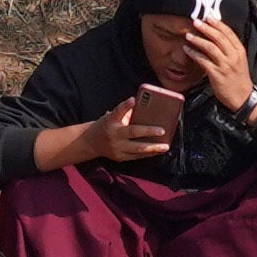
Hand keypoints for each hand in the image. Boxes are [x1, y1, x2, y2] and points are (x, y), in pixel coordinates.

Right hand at [40, 85, 184, 173]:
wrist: (91, 142)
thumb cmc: (107, 125)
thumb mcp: (113, 116)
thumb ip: (127, 113)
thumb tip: (148, 109)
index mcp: (111, 120)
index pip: (118, 111)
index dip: (126, 105)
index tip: (133, 99)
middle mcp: (114, 134)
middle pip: (132, 132)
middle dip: (148, 131)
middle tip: (162, 130)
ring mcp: (117, 147)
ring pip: (138, 148)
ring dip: (153, 148)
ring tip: (165, 146)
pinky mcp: (120, 157)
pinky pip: (137, 156)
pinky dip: (149, 154)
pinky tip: (158, 151)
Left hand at [174, 15, 256, 114]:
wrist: (243, 97)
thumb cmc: (238, 78)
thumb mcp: (239, 60)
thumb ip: (230, 49)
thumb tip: (217, 36)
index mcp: (239, 51)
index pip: (229, 33)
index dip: (217, 23)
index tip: (208, 17)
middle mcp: (233, 56)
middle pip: (218, 37)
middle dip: (206, 28)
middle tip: (195, 22)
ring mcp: (225, 65)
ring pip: (210, 47)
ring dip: (197, 39)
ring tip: (188, 35)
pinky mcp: (216, 74)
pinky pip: (203, 61)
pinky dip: (194, 54)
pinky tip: (186, 50)